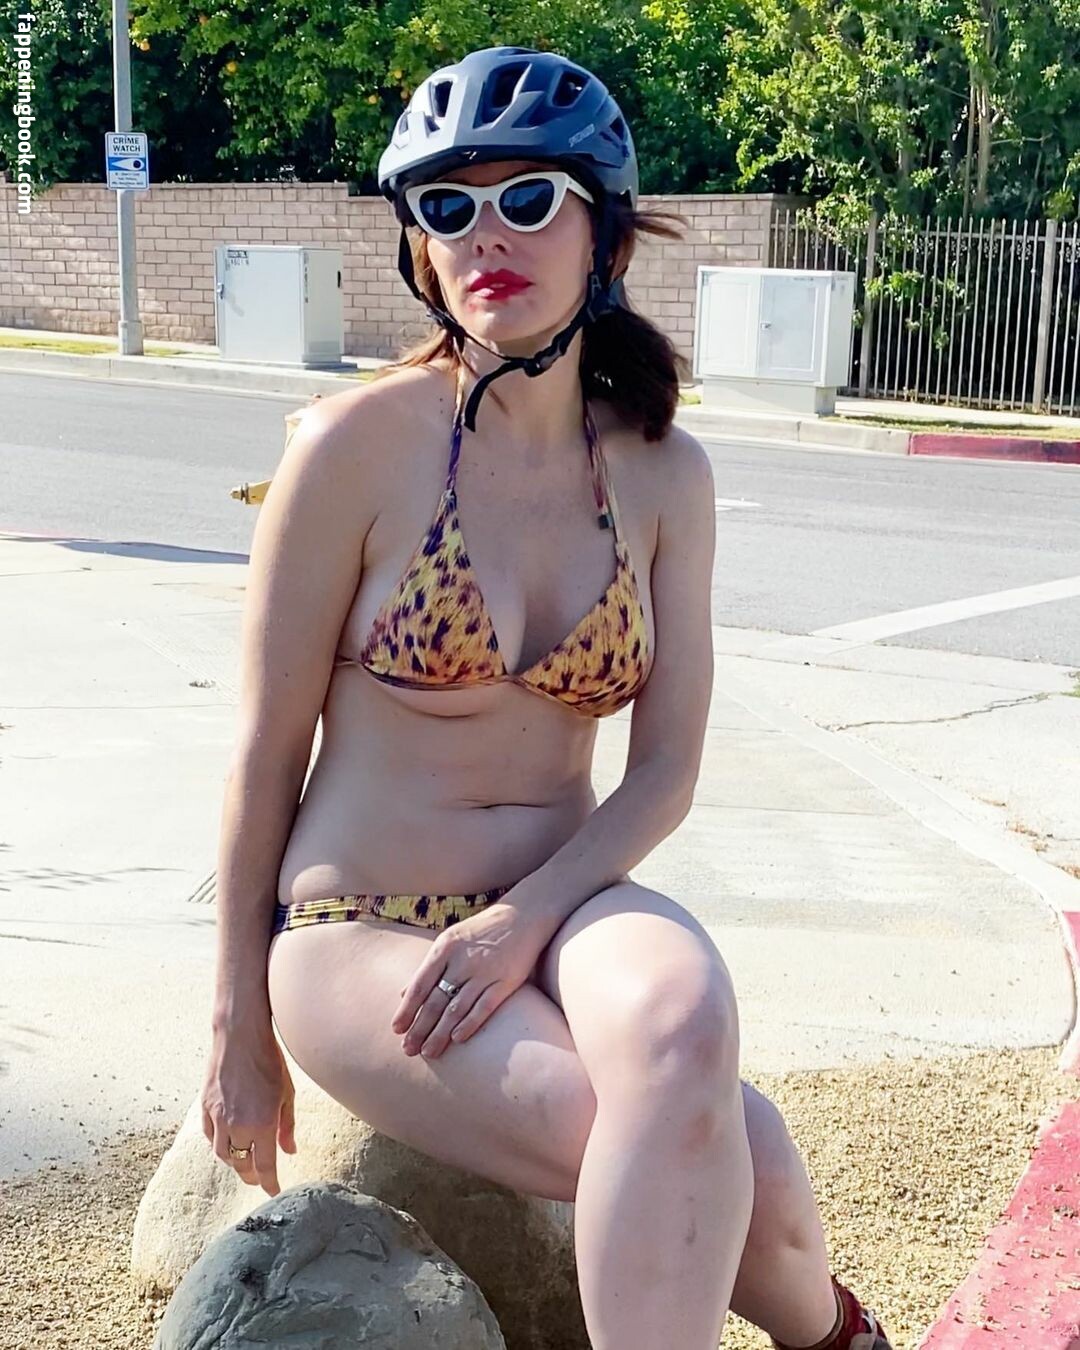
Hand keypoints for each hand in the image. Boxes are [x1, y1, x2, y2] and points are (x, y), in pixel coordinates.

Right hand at [201, 1023, 296, 1196]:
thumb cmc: (270, 1061)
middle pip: (241, 1164)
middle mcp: (238, 1125)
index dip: (269, 1183)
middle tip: (259, 1178)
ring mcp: (218, 1117)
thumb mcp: (288, 1094)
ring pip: (222, 1153)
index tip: (273, 1191)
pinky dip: (219, 1143)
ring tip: (244, 1161)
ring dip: (234, 1161)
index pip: (265, 1166)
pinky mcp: (205, 1107)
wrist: (241, 1037)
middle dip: (251, 1175)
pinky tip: (228, 1141)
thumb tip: (290, 1150)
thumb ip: (288, 1126)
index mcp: (263, 1123)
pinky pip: (209, 1135)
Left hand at [392, 900, 549, 1059]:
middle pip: (435, 1001)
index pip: (419, 985)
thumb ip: (429, 967)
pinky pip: (484, 1008)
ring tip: (429, 1052)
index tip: (396, 1030)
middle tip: (408, 1050)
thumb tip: (404, 993)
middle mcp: (462, 960)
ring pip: (456, 1009)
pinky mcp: (506, 981)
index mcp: (444, 948)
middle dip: (419, 1028)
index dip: (407, 1010)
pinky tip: (457, 1039)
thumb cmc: (480, 931)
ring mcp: (484, 971)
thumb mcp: (450, 940)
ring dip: (440, 1034)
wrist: (523, 916)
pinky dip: (469, 1024)